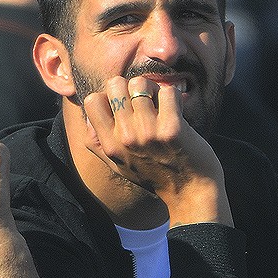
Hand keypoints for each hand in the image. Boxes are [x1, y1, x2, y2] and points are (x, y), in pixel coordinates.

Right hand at [83, 76, 233, 226]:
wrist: (190, 194)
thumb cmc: (154, 176)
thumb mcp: (117, 165)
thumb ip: (98, 144)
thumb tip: (87, 119)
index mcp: (109, 145)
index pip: (92, 100)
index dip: (108, 97)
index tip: (124, 106)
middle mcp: (125, 138)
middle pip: (115, 85)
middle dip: (130, 87)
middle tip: (144, 101)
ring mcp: (148, 133)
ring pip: (141, 83)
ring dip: (154, 90)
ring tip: (162, 105)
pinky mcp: (172, 129)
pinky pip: (168, 92)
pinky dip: (174, 97)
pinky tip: (177, 110)